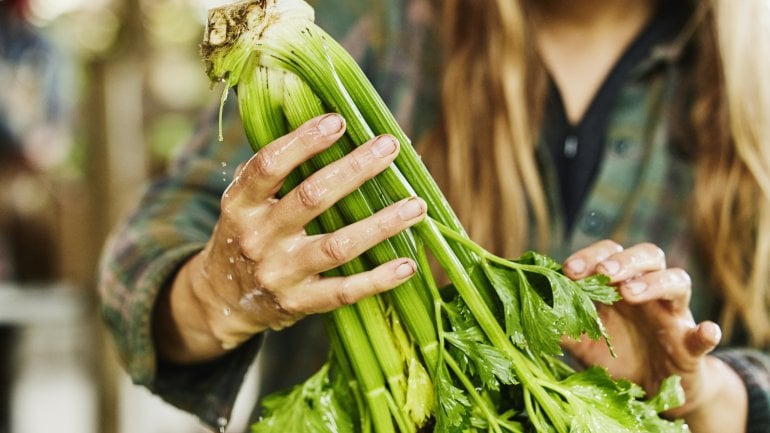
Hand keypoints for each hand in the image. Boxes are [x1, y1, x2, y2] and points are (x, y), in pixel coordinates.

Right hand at [154, 114, 425, 361]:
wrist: (223, 300)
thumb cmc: (245, 234)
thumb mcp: (244, 201)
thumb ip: (274, 169)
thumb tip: (326, 121)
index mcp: (240, 205)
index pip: (269, 166)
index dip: (304, 141)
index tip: (339, 120)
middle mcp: (257, 238)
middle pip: (311, 199)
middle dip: (355, 169)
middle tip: (390, 147)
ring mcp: (279, 274)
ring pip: (337, 246)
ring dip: (381, 224)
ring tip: (416, 205)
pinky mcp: (299, 303)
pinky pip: (345, 291)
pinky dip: (379, 279)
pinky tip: (408, 264)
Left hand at [561, 240, 746, 432]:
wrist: (651, 390)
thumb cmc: (615, 356)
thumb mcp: (582, 342)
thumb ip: (559, 325)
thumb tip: (526, 310)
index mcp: (619, 286)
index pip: (610, 255)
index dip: (591, 257)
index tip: (568, 270)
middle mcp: (648, 293)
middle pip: (648, 255)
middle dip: (624, 260)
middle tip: (603, 274)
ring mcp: (673, 316)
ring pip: (678, 280)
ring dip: (655, 282)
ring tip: (630, 292)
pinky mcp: (691, 346)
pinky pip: (703, 335)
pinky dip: (706, 332)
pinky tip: (706, 330)